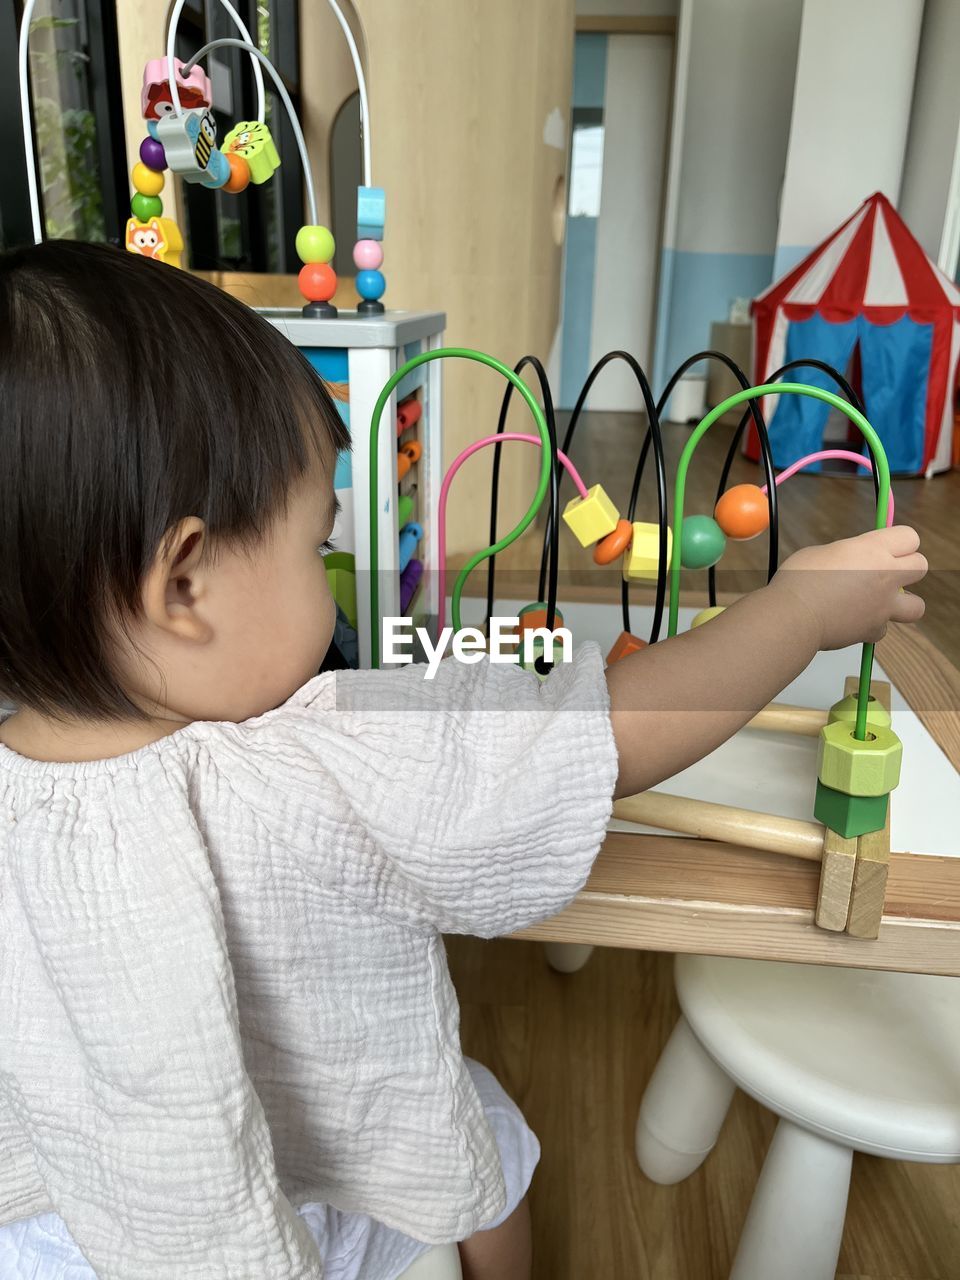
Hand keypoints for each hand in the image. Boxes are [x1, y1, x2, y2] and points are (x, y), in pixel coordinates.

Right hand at [767, 526, 926, 649]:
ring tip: (882, 603)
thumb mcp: (821, 552)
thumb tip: (851, 562)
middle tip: (887, 572)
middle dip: (907, 568)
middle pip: (921, 566)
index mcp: (872, 549)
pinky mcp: (874, 629)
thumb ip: (846, 555)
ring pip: (917, 605)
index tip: (888, 547)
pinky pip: (882, 629)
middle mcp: (885, 575)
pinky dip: (871, 627)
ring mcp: (883, 605)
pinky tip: (854, 621)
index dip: (899, 542)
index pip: (910, 537)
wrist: (794, 616)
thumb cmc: (798, 580)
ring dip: (903, 604)